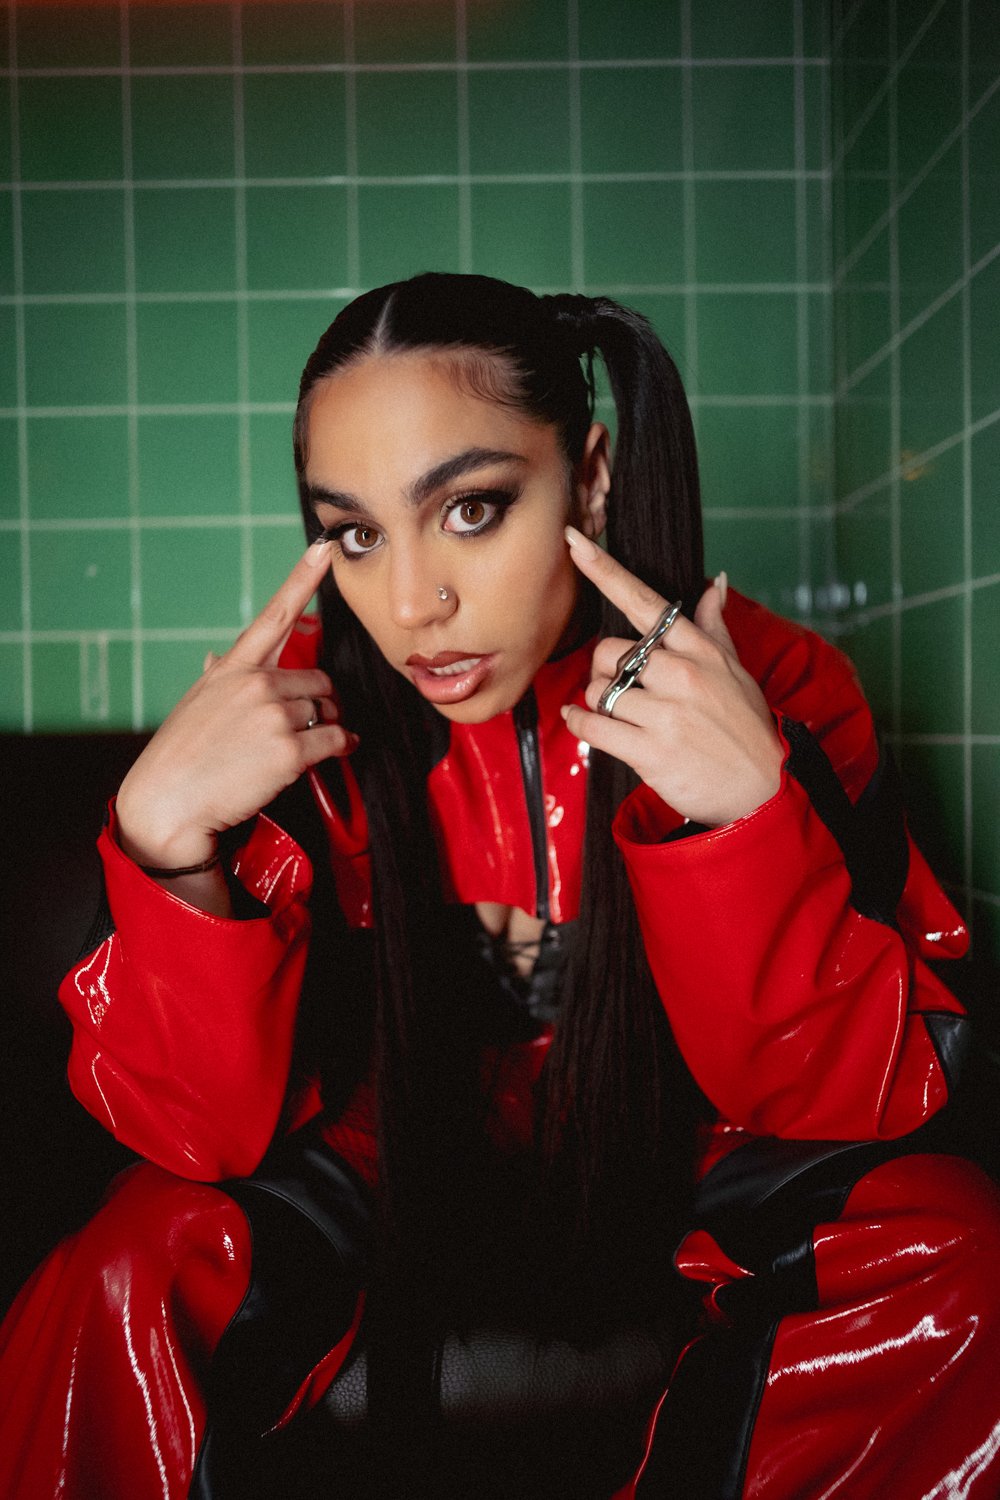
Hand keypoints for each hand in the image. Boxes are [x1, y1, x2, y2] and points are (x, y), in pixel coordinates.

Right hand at [116, 537, 352, 869]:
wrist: (168, 804)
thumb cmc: (178, 756)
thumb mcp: (194, 705)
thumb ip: (216, 679)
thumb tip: (215, 657)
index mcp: (232, 668)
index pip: (274, 615)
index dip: (302, 579)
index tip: (323, 549)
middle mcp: (254, 684)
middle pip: (316, 680)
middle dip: (321, 700)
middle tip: (315, 719)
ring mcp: (273, 715)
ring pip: (326, 709)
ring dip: (330, 724)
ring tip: (313, 742)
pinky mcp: (289, 750)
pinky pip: (334, 739)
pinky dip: (343, 745)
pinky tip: (341, 749)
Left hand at [562, 528, 782, 826]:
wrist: (763, 789)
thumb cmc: (745, 727)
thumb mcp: (737, 672)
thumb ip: (714, 628)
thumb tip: (714, 583)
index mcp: (699, 650)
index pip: (645, 600)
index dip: (604, 569)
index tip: (574, 542)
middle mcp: (681, 675)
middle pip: (607, 650)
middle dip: (603, 669)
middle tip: (620, 688)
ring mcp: (665, 713)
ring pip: (597, 689)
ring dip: (597, 702)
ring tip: (620, 714)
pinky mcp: (650, 751)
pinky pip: (593, 726)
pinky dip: (579, 723)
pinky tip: (581, 722)